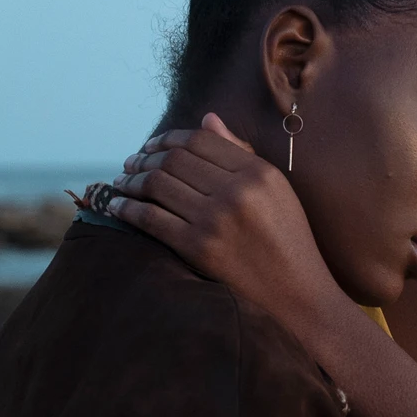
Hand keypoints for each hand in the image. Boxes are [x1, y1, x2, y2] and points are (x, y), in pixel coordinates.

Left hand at [110, 115, 347, 345]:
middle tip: (130, 164)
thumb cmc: (288, 242)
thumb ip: (241, 153)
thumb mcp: (276, 190)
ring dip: (131, 181)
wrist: (299, 297)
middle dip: (144, 158)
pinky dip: (128, 209)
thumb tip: (207, 118)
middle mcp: (236, 191)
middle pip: (174, 160)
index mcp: (258, 172)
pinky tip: (117, 207)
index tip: (151, 146)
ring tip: (122, 183)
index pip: (200, 140)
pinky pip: (151, 219)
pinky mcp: (199, 248)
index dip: (167, 139)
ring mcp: (215, 220)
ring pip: (158, 185)